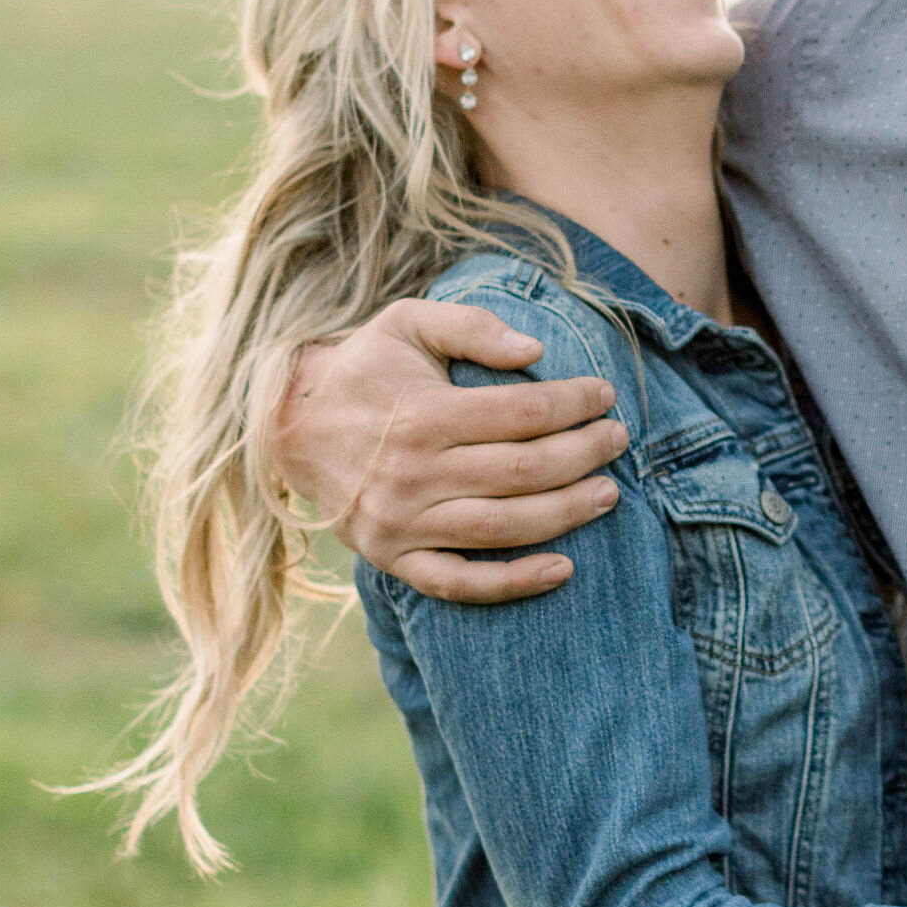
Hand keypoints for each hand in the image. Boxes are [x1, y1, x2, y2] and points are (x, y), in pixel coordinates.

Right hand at [273, 302, 631, 600]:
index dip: (575, 404)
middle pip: (524, 472)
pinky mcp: (392, 558)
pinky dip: (512, 584)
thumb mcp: (407, 323)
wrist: (289, 425)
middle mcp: (412, 474)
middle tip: (618, 440)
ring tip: (608, 494)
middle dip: (584, 455)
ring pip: (503, 528)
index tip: (606, 395)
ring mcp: (401, 524)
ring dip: (567, 514)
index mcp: (422, 415)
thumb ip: (472, 327)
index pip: (523, 414)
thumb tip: (536, 350)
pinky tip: (562, 569)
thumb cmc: (363, 368)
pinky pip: (459, 584)